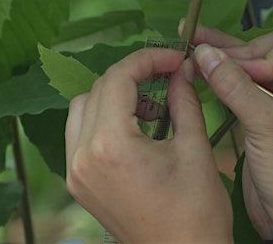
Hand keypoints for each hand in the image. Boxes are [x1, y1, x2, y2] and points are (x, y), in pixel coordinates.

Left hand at [65, 48, 232, 242]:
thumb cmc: (195, 213)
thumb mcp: (195, 150)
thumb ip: (184, 101)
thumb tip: (180, 70)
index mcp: (110, 146)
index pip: (117, 79)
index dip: (147, 60)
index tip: (173, 57)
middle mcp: (82, 157)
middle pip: (97, 90)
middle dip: (132, 76)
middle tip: (167, 76)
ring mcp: (77, 173)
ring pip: (82, 110)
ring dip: (113, 97)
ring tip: (152, 106)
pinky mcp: (79, 185)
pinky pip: (80, 136)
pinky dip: (103, 121)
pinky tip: (136, 128)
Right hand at [186, 26, 272, 239]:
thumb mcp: (268, 128)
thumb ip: (236, 86)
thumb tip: (204, 53)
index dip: (262, 56)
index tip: (234, 73)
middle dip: (242, 56)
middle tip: (204, 57)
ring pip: (262, 62)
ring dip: (230, 58)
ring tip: (194, 42)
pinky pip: (254, 81)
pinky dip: (230, 74)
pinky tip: (202, 57)